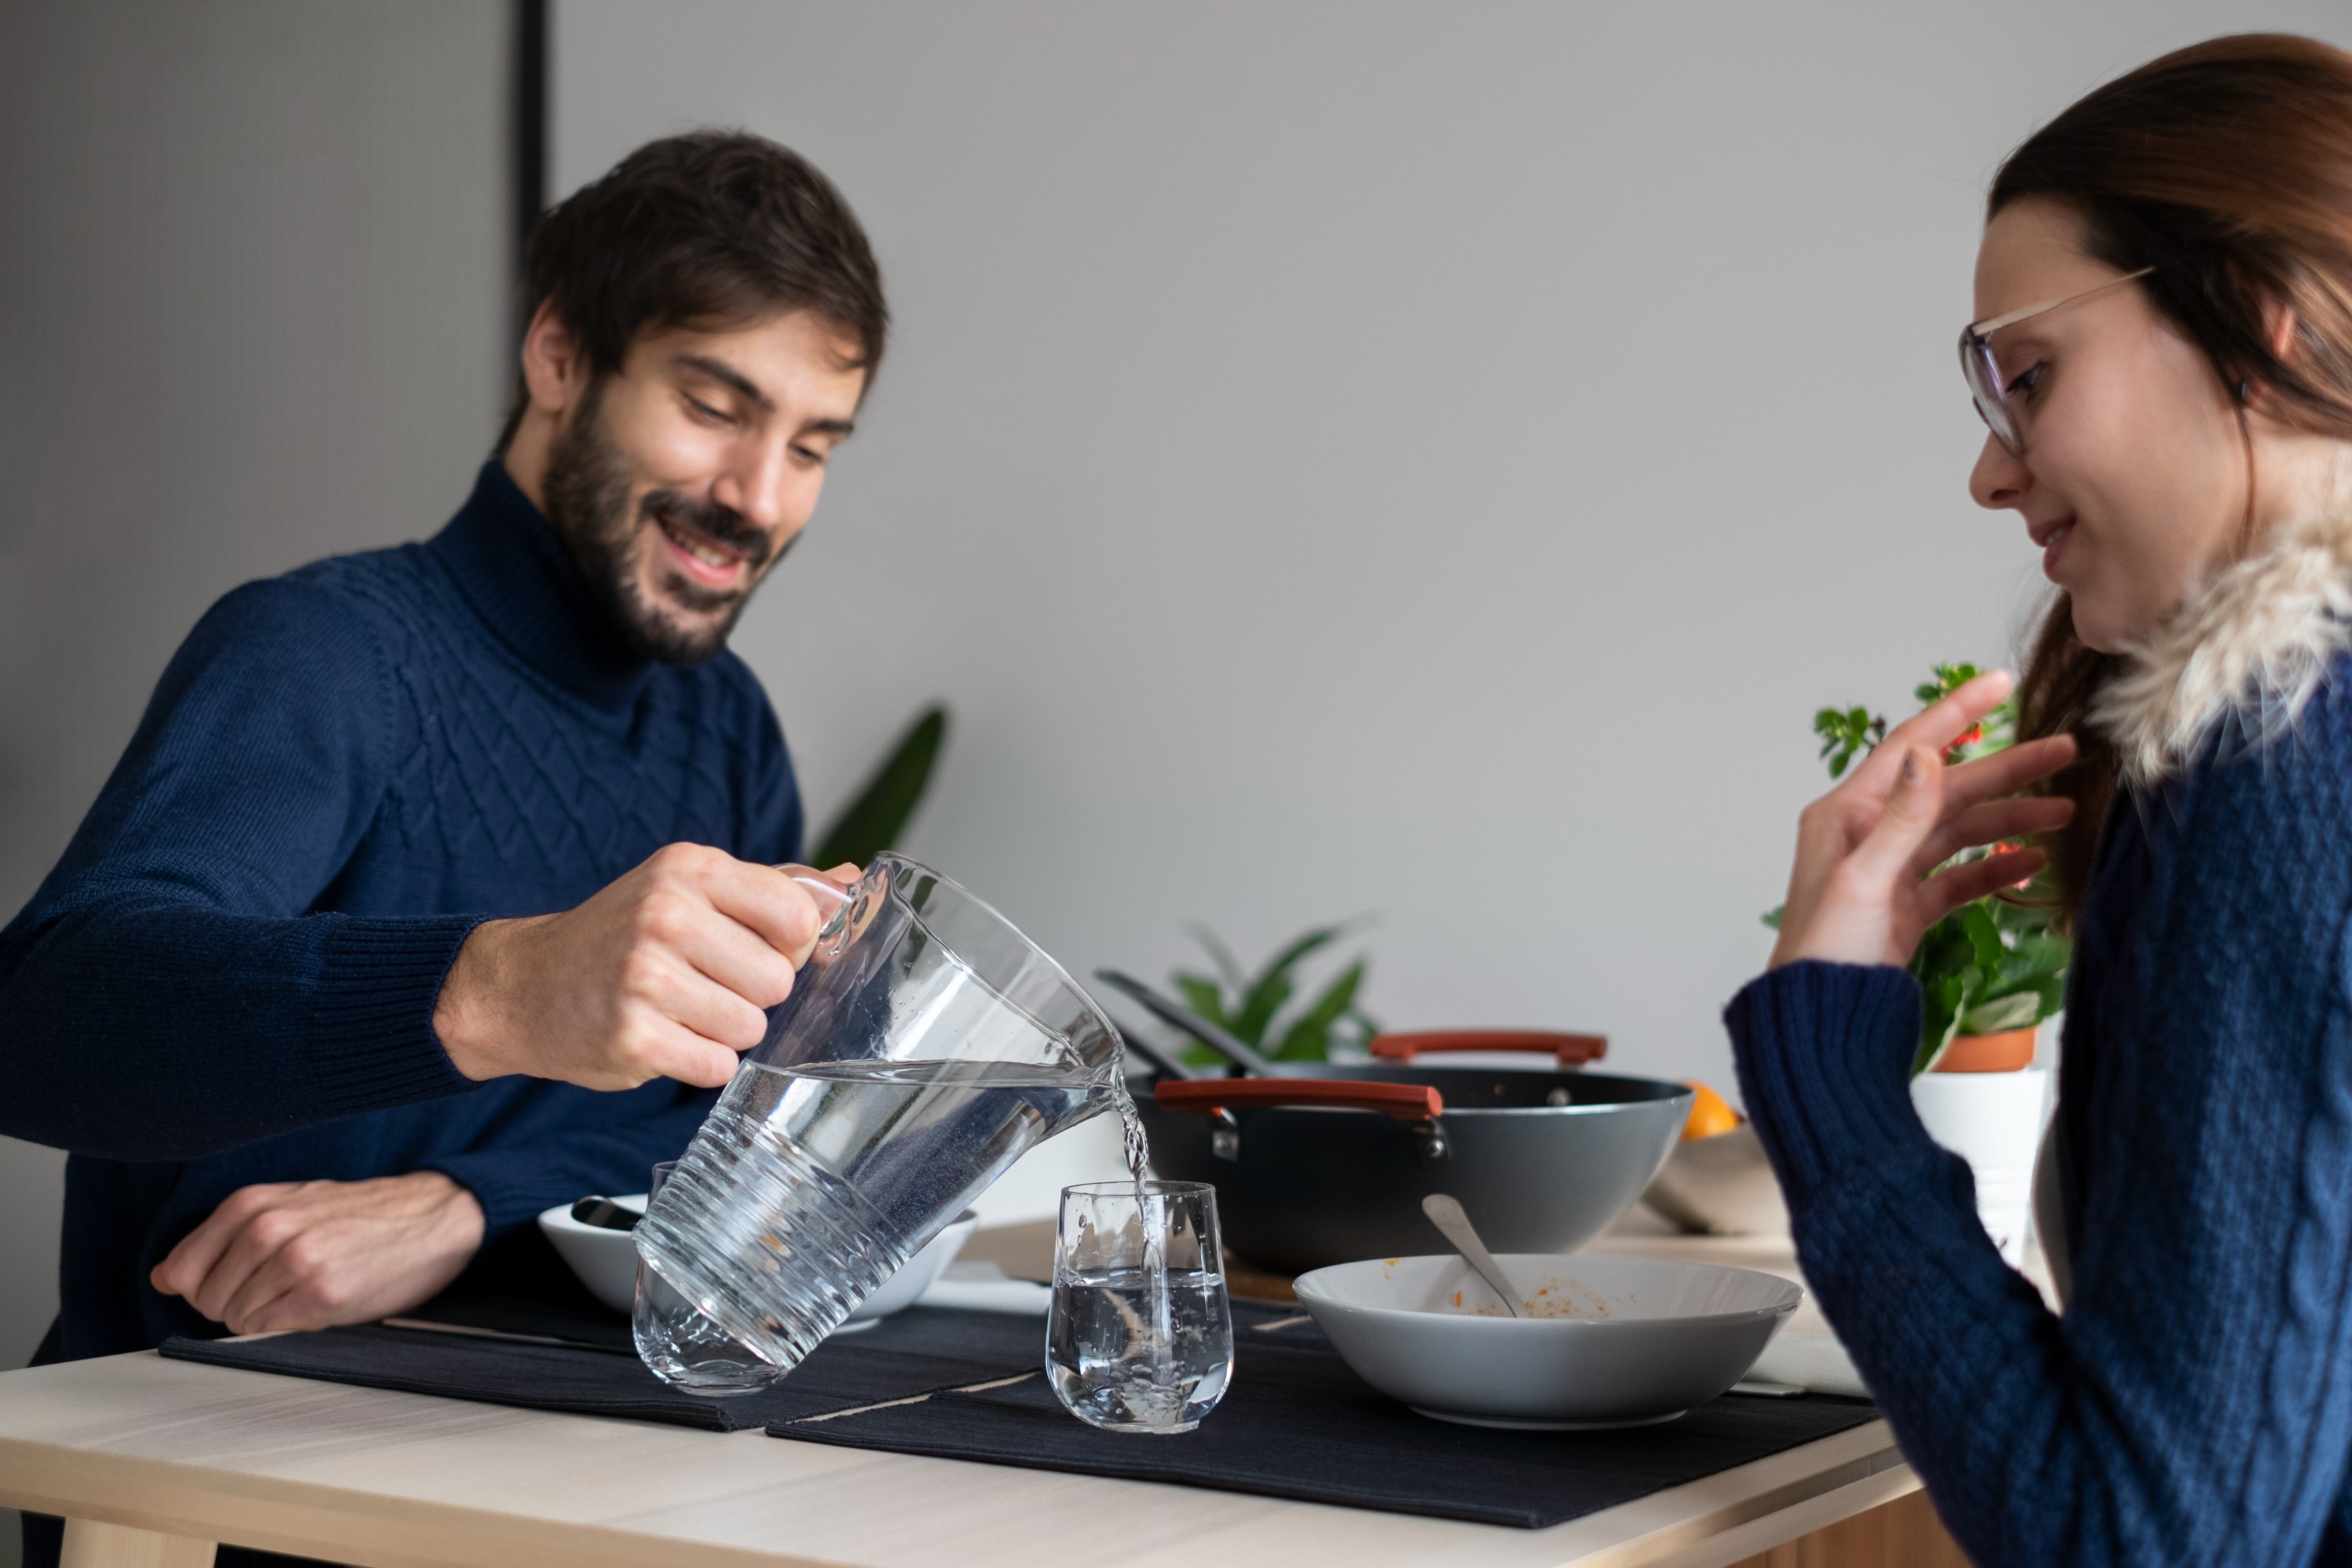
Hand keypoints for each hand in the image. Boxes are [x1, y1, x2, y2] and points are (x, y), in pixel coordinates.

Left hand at [149, 1172, 485, 1334]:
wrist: (434, 1215)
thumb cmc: (361, 1214)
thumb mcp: (290, 1204)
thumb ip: (225, 1235)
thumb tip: (164, 1276)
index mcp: (253, 1202)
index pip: (181, 1268)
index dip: (202, 1287)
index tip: (235, 1284)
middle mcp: (268, 1228)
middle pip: (206, 1299)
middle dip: (235, 1304)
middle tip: (282, 1289)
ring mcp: (293, 1261)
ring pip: (235, 1319)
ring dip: (264, 1318)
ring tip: (304, 1293)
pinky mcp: (320, 1294)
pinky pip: (267, 1331)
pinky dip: (284, 1327)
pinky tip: (317, 1305)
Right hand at [433, 847, 861, 1089]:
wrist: (522, 984)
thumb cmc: (621, 935)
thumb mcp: (688, 888)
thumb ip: (774, 887)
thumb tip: (853, 879)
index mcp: (691, 868)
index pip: (799, 917)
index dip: (791, 946)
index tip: (759, 949)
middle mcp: (667, 914)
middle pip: (780, 979)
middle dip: (754, 993)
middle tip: (705, 984)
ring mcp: (645, 976)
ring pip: (751, 1026)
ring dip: (726, 1031)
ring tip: (680, 1010)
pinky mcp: (633, 1036)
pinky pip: (716, 1066)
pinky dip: (700, 1062)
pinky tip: (665, 1038)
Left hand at [1770, 670, 2077, 969]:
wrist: (1820, 1020)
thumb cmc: (1824, 952)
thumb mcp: (1866, 880)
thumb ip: (1902, 818)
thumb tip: (1927, 751)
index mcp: (1845, 815)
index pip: (1910, 748)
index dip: (1956, 713)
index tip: (2000, 683)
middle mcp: (1867, 835)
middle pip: (1947, 789)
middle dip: (2006, 770)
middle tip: (2065, 750)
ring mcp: (1891, 871)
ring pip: (1959, 832)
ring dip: (2010, 819)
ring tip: (2065, 810)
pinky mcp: (1908, 908)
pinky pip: (1959, 878)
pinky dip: (1995, 868)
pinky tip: (2035, 863)